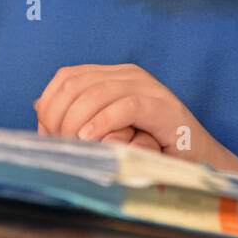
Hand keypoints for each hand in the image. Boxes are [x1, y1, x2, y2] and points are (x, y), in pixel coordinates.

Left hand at [34, 63, 237, 172]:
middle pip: (76, 84)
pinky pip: (127, 106)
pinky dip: (103, 123)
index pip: (66, 76)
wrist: (197, 163)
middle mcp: (130, 75)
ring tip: (76, 145)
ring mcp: (150, 88)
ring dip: (77, 122)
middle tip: (60, 144)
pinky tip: (93, 140)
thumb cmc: (150, 151)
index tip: (47, 135)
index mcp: (114, 75)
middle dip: (59, 116)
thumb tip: (39, 109)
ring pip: (97, 92)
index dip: (49, 104)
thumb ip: (77, 117)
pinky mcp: (165, 108)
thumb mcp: (107, 131)